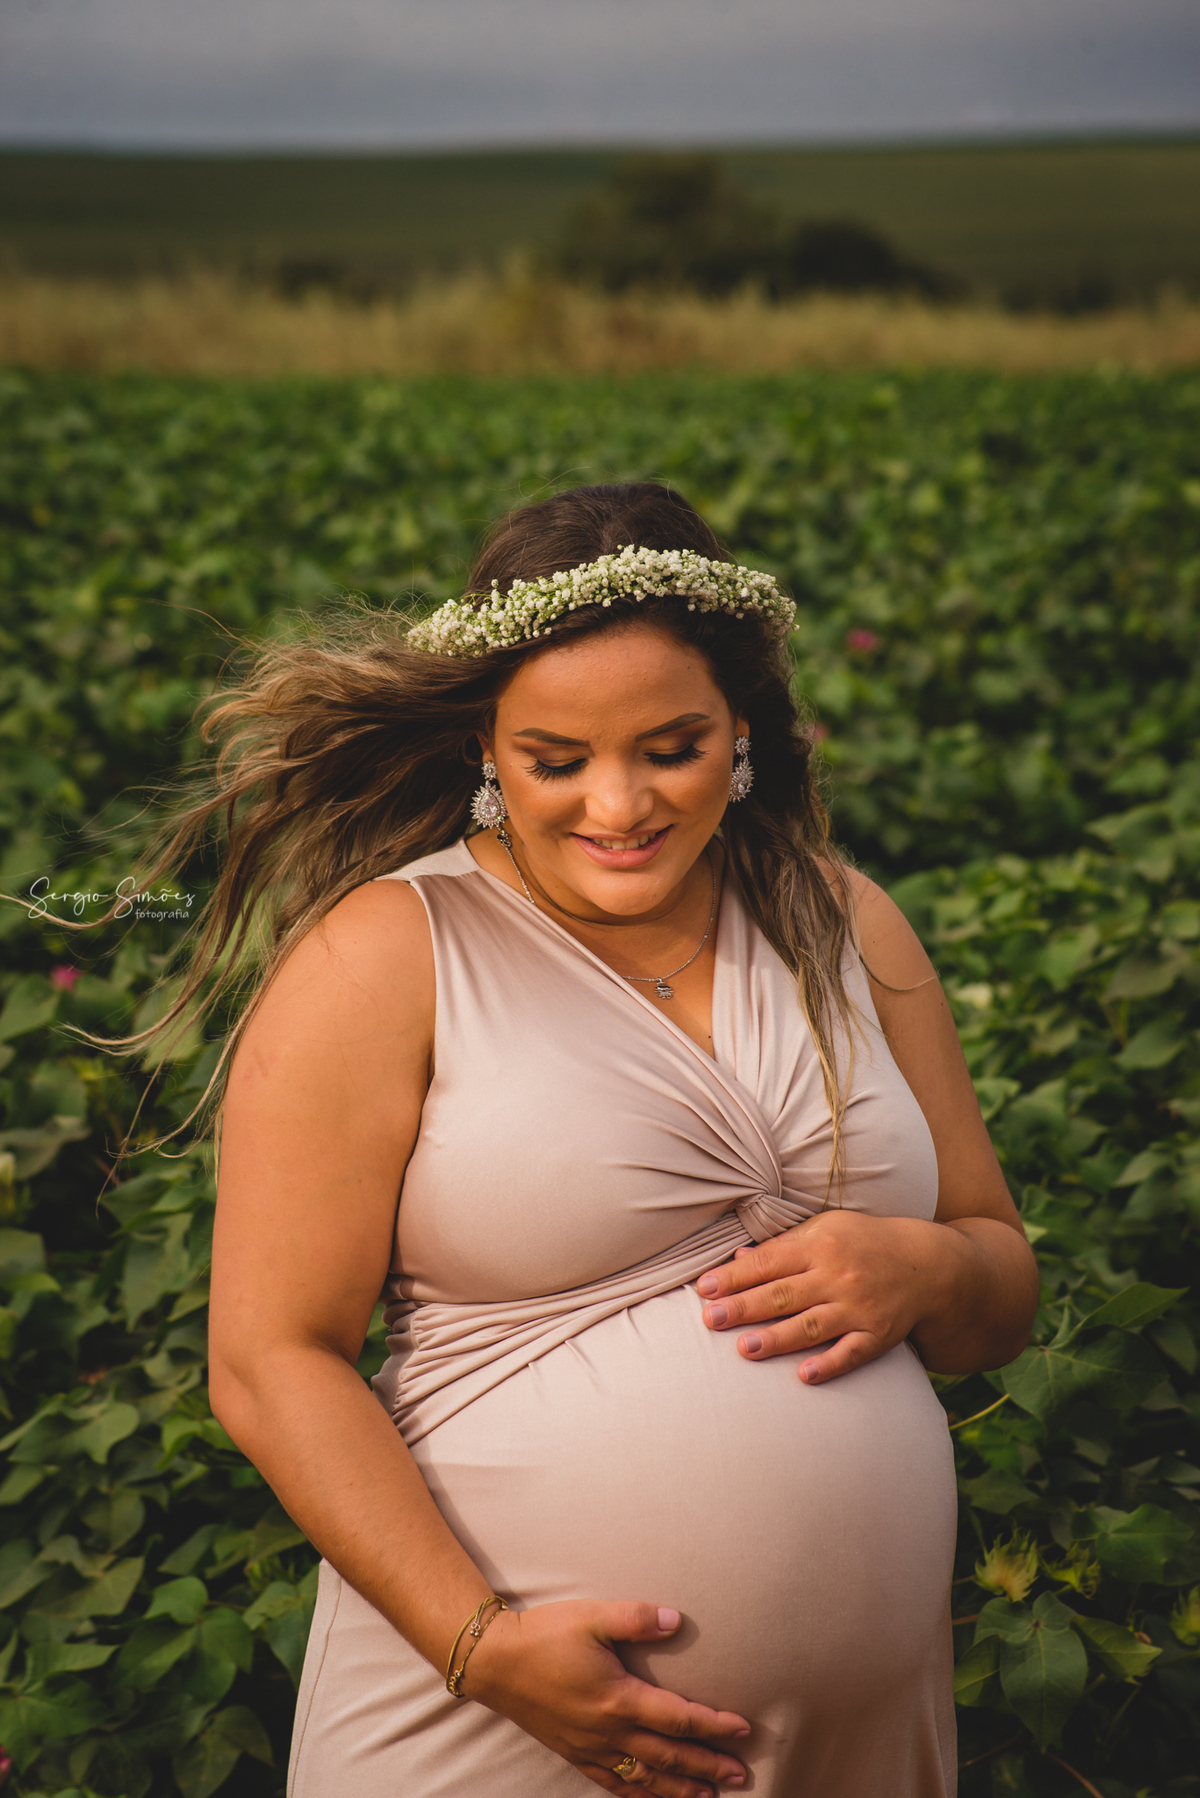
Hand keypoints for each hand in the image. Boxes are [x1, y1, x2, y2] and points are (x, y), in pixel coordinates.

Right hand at [464, 1598, 750, 1796]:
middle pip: (668, 1755)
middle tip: (741, 1775)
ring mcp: (590, 1748)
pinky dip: (639, 1795)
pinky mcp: (574, 1753)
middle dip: (707, 1766)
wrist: (496, 1662)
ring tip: (708, 1796)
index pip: (677, 1717)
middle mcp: (608, 1731)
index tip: (742, 1729)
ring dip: (679, 1788)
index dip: (713, 1725)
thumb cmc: (545, 1635)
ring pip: (644, 1778)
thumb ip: (637, 1618)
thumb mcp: (593, 1617)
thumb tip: (676, 1620)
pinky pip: (613, 1784)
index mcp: (618, 1698)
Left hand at [697, 1211, 957, 1383]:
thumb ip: (784, 1245)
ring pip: (812, 1326)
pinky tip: (804, 1376)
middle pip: (783, 1294)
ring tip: (744, 1348)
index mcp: (820, 1244)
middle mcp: (838, 1276)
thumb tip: (739, 1257)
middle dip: (744, 1307)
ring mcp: (859, 1307)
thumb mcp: (826, 1229)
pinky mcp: (878, 1335)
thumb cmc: (862, 1243)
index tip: (704, 1289)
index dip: (735, 1276)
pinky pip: (852, 1353)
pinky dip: (829, 1364)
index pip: (768, 1262)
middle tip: (709, 1320)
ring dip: (778, 1338)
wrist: (926, 1265)